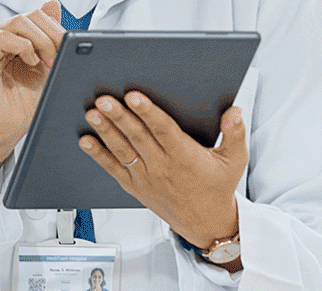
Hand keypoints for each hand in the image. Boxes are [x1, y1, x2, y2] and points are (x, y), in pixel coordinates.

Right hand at [0, 0, 65, 165]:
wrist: (6, 131)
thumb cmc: (23, 104)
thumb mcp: (46, 66)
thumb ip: (49, 36)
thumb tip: (53, 3)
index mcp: (11, 36)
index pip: (37, 15)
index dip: (57, 29)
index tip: (68, 49)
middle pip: (29, 16)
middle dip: (52, 35)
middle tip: (59, 58)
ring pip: (18, 23)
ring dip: (40, 41)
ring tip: (46, 62)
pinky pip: (1, 38)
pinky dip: (22, 46)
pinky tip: (31, 62)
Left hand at [79, 92, 247, 251]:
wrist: (206, 223)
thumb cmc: (218, 188)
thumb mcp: (235, 160)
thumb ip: (234, 133)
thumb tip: (234, 111)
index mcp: (185, 156)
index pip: (164, 130)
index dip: (148, 113)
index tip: (134, 97)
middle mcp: (163, 166)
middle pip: (138, 137)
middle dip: (120, 117)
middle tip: (105, 100)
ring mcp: (147, 177)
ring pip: (123, 151)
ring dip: (106, 132)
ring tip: (93, 114)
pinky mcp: (136, 187)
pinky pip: (114, 170)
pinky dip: (99, 155)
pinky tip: (87, 141)